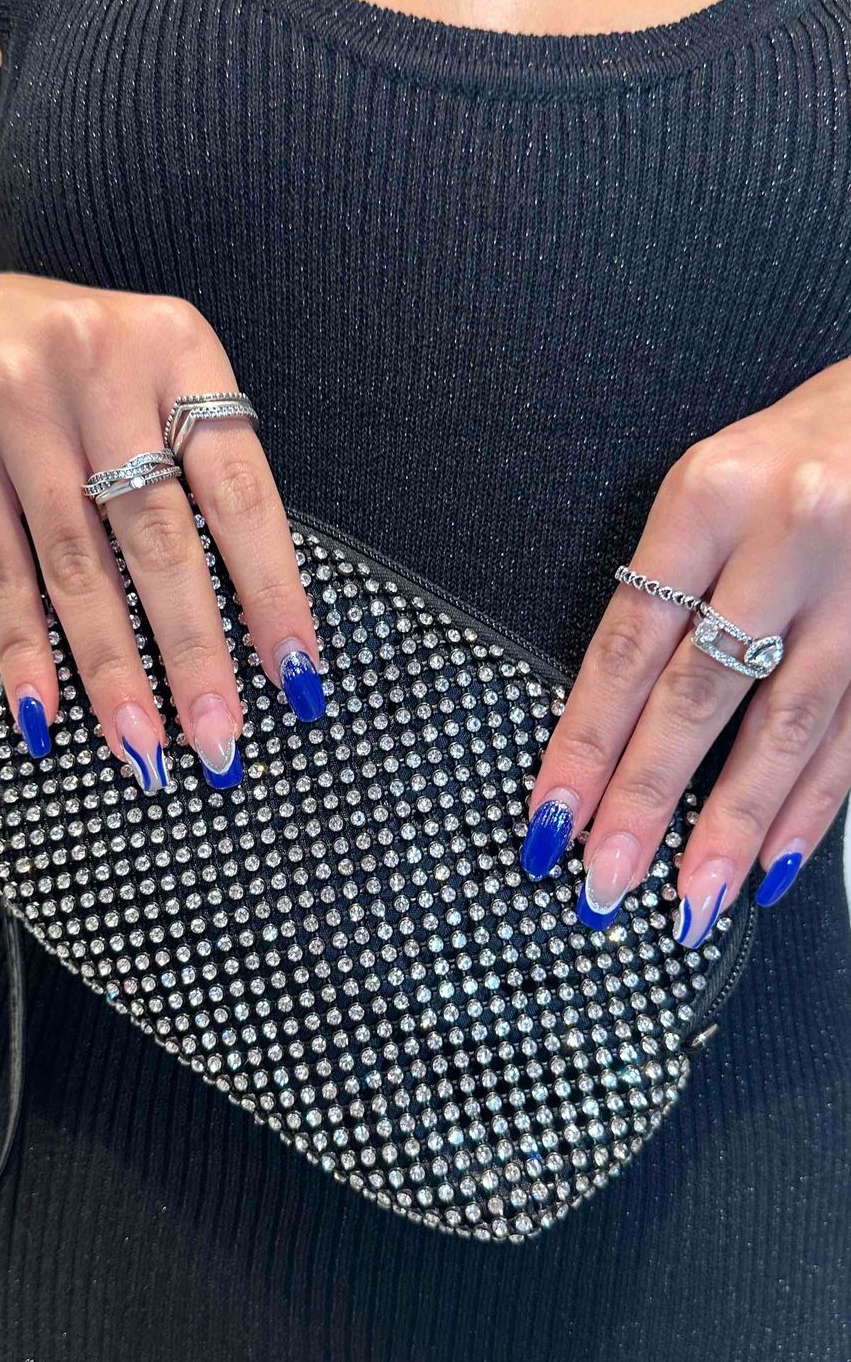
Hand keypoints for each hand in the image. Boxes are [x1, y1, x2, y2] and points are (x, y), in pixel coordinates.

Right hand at [0, 270, 324, 788]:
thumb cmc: (77, 371)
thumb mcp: (152, 381)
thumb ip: (196, 467)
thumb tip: (250, 622)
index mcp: (177, 347)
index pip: (240, 490)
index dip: (272, 590)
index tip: (296, 675)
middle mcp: (101, 365)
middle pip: (159, 537)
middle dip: (194, 652)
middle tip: (219, 737)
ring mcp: (20, 402)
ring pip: (79, 566)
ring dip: (113, 671)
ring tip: (142, 747)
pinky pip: (0, 569)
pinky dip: (25, 648)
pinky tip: (47, 712)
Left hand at [519, 360, 850, 943]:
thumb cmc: (780, 461)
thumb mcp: (703, 493)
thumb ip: (662, 597)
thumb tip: (607, 738)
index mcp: (708, 497)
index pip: (629, 643)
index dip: (585, 742)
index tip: (550, 818)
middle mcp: (786, 537)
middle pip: (703, 694)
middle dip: (649, 801)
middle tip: (606, 883)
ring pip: (788, 725)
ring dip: (737, 826)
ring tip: (695, 900)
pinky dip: (812, 804)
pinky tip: (775, 861)